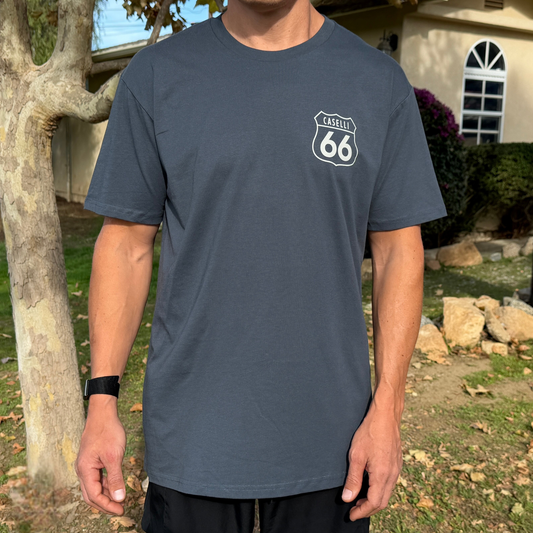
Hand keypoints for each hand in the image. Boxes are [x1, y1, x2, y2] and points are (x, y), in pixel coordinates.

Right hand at [75, 396, 126, 515]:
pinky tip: (116, 486)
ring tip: (120, 499)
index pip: (94, 496)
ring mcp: (86, 465)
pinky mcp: (92, 461)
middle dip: (105, 504)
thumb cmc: (108, 431)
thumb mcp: (114, 456)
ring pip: (94, 487)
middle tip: (120, 509)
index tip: (121, 509)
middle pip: (91, 495)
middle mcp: (82, 470)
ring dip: (106, 494)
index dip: (108, 505)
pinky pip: (97, 478)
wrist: (103, 413)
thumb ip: (116, 478)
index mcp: (85, 470)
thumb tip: (119, 498)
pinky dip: (106, 484)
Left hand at [341, 404, 402, 520]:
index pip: (374, 503)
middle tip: (353, 510)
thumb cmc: (370, 432)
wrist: (386, 416)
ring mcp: (396, 469)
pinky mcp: (396, 463)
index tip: (351, 515)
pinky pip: (390, 483)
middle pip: (382, 501)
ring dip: (374, 500)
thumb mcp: (356, 455)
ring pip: (387, 493)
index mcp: (383, 475)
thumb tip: (347, 498)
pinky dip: (379, 490)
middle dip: (368, 509)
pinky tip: (370, 485)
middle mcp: (393, 475)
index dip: (362, 511)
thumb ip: (353, 479)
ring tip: (359, 500)